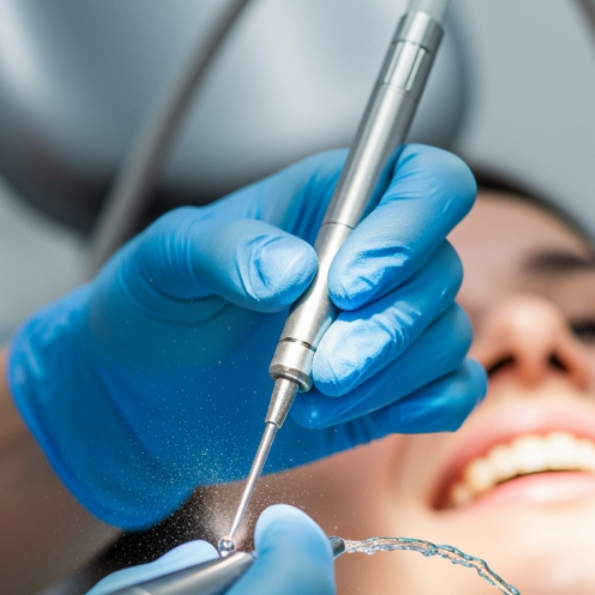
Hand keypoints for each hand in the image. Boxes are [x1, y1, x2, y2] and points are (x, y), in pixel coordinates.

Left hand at [10, 145, 484, 526]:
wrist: (139, 397)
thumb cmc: (153, 308)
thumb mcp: (163, 261)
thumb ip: (223, 250)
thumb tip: (292, 268)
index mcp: (331, 201)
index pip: (426, 181)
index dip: (408, 228)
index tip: (346, 285)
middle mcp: (376, 255)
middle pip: (440, 270)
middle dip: (383, 329)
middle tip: (318, 366)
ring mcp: (387, 323)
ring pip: (446, 335)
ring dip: (386, 375)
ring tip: (309, 395)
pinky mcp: (392, 387)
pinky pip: (455, 390)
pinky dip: (419, 406)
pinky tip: (345, 412)